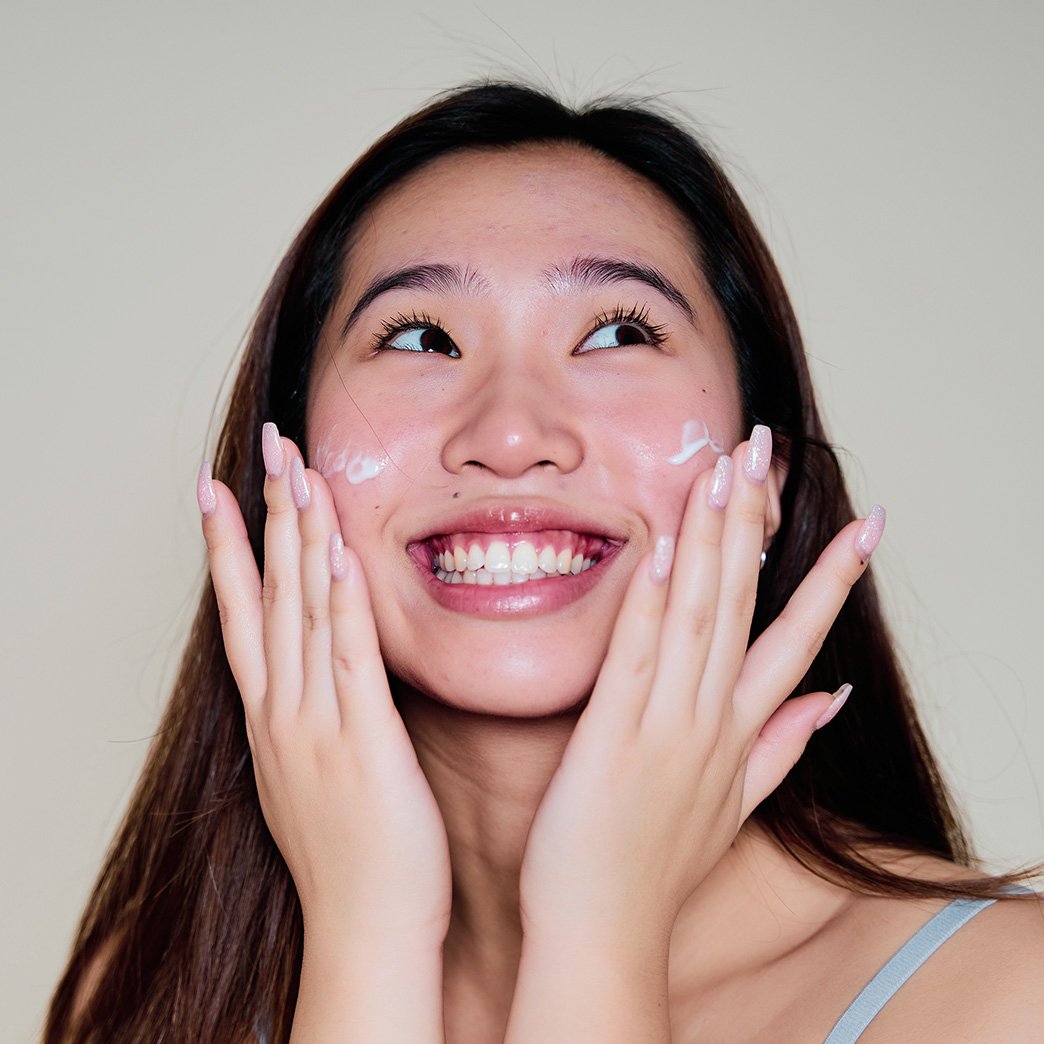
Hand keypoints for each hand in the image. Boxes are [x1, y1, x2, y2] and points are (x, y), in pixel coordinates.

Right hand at [198, 422, 450, 944]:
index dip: (227, 547)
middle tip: (265, 448)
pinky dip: (344, 600)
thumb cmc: (349, 857)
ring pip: (303, 611)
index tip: (218, 489)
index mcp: (272, 718)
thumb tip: (317, 677)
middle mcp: (284, 711)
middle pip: (266, 595)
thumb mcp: (310, 777)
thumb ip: (311, 718)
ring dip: (300, 536)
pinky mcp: (365, 739)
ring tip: (296, 471)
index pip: (241, 613)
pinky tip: (342, 551)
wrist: (365, 929)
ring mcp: (318, 723)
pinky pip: (351, 655)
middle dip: (263, 515)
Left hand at [516, 425, 879, 945]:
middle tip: (768, 450)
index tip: (869, 524)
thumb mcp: (739, 806)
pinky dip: (653, 602)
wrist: (606, 931)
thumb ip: (785, 746)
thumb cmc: (661, 865)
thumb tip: (836, 698)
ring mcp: (666, 724)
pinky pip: (638, 656)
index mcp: (740, 732)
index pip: (798, 639)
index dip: (832, 578)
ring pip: (700, 617)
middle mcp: (712, 719)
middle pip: (746, 605)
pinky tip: (664, 547)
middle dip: (758, 523)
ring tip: (729, 472)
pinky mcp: (613, 735)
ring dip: (715, 541)